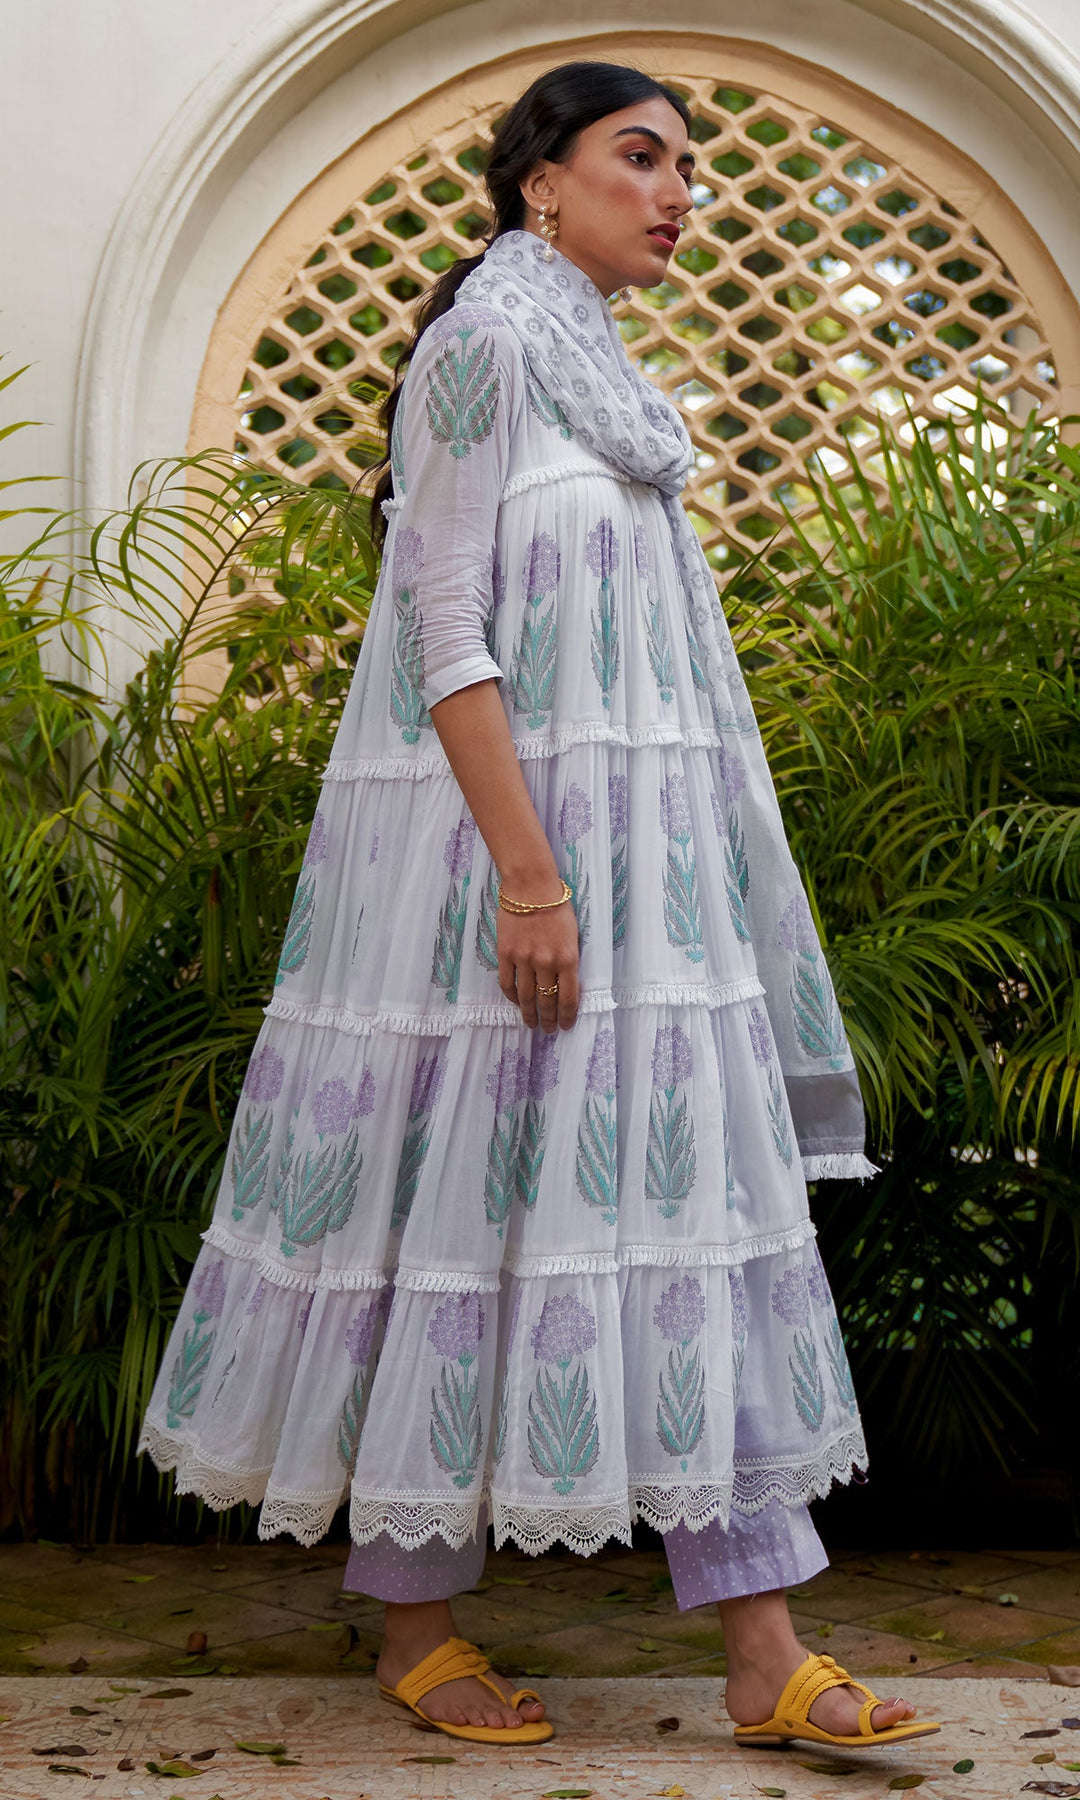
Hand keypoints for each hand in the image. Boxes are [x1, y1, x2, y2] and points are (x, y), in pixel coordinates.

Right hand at [497, 887, 579, 1032]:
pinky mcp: (505, 953)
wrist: (531, 885)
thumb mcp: (574, 935)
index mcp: (568, 958)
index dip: (567, 1016)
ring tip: (531, 1024)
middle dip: (548, 1020)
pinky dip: (512, 997)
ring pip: (526, 997)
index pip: (569, 998)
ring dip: (529, 1014)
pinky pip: (507, 983)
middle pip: (547, 1001)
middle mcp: (546, 963)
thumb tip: (566, 985)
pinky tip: (517, 1003)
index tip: (565, 1026)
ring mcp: (524, 959)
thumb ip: (569, 961)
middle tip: (548, 1030)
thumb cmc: (557, 906)